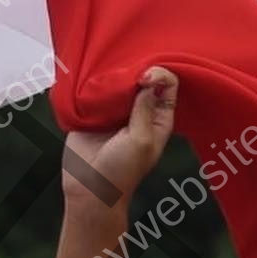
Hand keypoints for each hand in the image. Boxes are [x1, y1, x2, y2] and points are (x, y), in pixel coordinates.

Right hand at [61, 67, 177, 208]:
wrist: (88, 188)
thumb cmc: (120, 172)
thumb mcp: (141, 140)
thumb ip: (146, 109)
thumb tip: (149, 79)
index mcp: (159, 119)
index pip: (168, 84)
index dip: (158, 74)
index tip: (143, 78)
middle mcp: (139, 111)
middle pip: (144, 77)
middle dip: (136, 69)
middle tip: (122, 75)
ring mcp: (116, 110)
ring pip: (120, 80)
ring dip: (113, 75)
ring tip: (106, 80)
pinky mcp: (94, 111)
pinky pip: (96, 89)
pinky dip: (95, 82)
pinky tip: (92, 84)